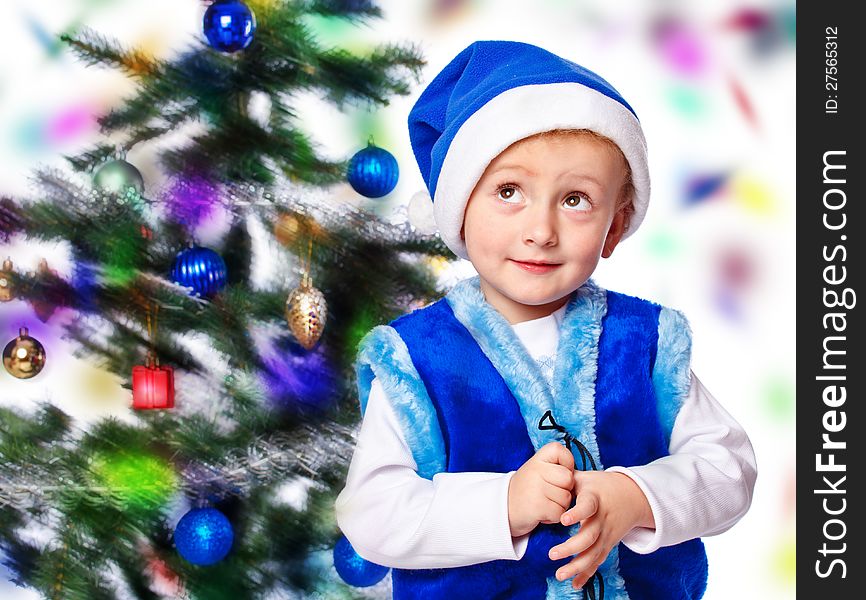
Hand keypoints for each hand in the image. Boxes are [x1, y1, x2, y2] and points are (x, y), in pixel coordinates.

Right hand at [507, 442, 575, 537]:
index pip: (561, 451)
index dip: (566, 463)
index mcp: (537, 459)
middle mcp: (536, 470)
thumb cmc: (526, 490)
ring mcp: (536, 488)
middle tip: (548, 493)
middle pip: (569, 479)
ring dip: (558, 506)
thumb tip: (577, 474)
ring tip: (542, 503)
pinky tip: (540, 513)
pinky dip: (552, 517)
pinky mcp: (538, 507)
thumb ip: (554, 468)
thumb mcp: (535, 471)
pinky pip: (560, 513)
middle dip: (564, 490)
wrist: (501, 509)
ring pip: (566, 499)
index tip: (557, 474)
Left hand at [548, 471, 653, 590]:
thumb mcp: (585, 477)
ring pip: (594, 553)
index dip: (577, 513)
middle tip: (552, 554)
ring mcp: (607, 534)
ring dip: (577, 566)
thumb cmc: (601, 485)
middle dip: (571, 548)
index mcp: (595, 499)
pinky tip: (575, 584)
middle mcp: (602, 519)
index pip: (587, 507)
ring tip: (559, 574)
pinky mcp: (608, 544)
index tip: (563, 520)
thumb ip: (566, 478)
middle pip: (590, 537)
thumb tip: (546, 474)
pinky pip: (598, 561)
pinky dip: (587, 573)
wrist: (632, 495)